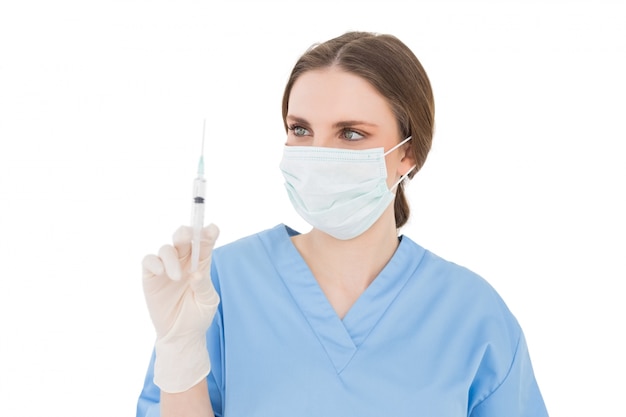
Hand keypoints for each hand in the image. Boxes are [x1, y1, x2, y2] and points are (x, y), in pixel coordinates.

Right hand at [142, 224, 219, 392]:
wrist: (180, 335)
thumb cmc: (198, 316)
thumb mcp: (207, 302)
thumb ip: (204, 286)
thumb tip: (196, 273)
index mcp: (202, 263)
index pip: (205, 242)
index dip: (208, 233)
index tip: (212, 230)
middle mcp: (184, 261)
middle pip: (184, 238)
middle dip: (186, 233)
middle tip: (188, 236)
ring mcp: (166, 267)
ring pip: (166, 248)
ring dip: (171, 257)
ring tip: (177, 277)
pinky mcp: (151, 277)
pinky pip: (149, 261)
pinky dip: (154, 262)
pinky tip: (162, 272)